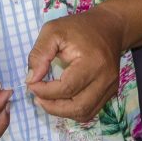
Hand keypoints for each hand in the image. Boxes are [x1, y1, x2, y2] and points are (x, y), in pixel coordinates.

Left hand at [26, 7, 128, 123]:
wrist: (109, 27)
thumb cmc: (80, 27)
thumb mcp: (53, 31)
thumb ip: (39, 54)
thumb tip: (31, 79)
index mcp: (93, 62)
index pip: (66, 88)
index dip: (44, 91)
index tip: (31, 83)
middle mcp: (105, 78)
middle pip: (77, 106)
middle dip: (52, 106)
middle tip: (37, 96)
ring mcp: (110, 87)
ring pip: (84, 113)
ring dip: (62, 111)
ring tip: (47, 100)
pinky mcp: (110, 91)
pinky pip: (90, 111)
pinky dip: (72, 110)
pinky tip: (61, 100)